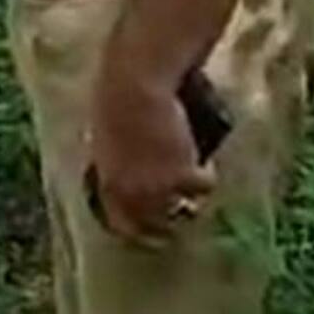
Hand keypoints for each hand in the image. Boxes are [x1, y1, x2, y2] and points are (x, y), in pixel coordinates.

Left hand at [88, 53, 215, 244]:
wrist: (135, 85)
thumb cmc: (114, 98)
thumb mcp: (104, 136)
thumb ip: (113, 161)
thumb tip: (122, 168)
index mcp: (107, 184)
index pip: (120, 224)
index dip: (137, 228)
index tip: (150, 227)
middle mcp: (131, 195)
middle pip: (155, 228)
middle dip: (170, 225)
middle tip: (185, 212)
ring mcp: (159, 189)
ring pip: (186, 209)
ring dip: (193, 198)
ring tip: (198, 183)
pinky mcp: (185, 175)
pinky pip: (205, 185)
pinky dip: (208, 174)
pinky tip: (208, 163)